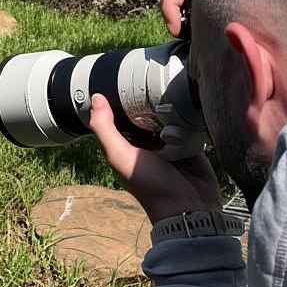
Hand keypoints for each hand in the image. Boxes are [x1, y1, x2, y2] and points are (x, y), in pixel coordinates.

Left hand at [89, 93, 221, 222]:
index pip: (122, 113)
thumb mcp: (120, 156)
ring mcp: (170, 141)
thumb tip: (95, 97)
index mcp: (127, 143)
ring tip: (172, 90)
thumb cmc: (151, 186)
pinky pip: (189, 120)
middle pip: (146, 110)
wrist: (190, 206)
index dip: (122, 97)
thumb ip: (105, 129)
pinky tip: (188, 102)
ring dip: (170, 104)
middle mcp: (148, 141)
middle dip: (149, 98)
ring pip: (168, 112)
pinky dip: (187, 113)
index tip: (125, 80)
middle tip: (154, 82)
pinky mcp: (190, 141)